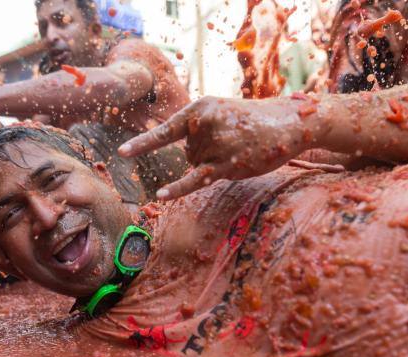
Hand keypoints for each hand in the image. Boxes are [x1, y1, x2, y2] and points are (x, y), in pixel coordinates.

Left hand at [118, 95, 313, 199]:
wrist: (285, 122)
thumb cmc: (249, 120)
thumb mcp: (219, 112)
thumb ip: (196, 131)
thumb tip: (185, 159)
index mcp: (199, 108)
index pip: (166, 131)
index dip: (143, 144)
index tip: (122, 153)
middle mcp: (205, 125)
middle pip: (186, 152)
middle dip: (206, 151)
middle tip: (232, 139)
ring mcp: (216, 145)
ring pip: (196, 165)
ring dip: (214, 163)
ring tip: (238, 148)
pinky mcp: (227, 164)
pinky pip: (196, 179)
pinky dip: (177, 188)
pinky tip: (161, 196)